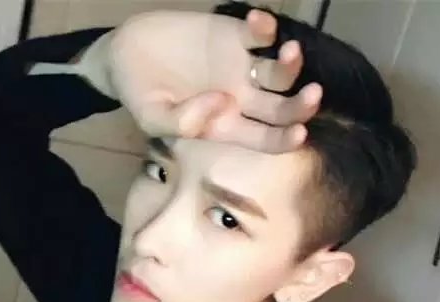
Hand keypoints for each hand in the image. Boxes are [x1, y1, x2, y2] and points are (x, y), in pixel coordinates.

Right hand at [109, 9, 321, 152]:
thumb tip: (221, 102)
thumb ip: (181, 121)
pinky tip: (258, 23)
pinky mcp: (233, 35)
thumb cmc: (139, 94)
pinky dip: (265, 28)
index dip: (284, 140)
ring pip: (279, 73)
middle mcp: (240, 100)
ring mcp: (240, 67)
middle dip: (301, 105)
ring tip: (288, 51)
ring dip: (291, 64)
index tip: (299, 134)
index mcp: (225, 126)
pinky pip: (260, 34)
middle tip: (313, 94)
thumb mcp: (152, 119)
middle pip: (282, 109)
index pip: (264, 138)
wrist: (126, 55)